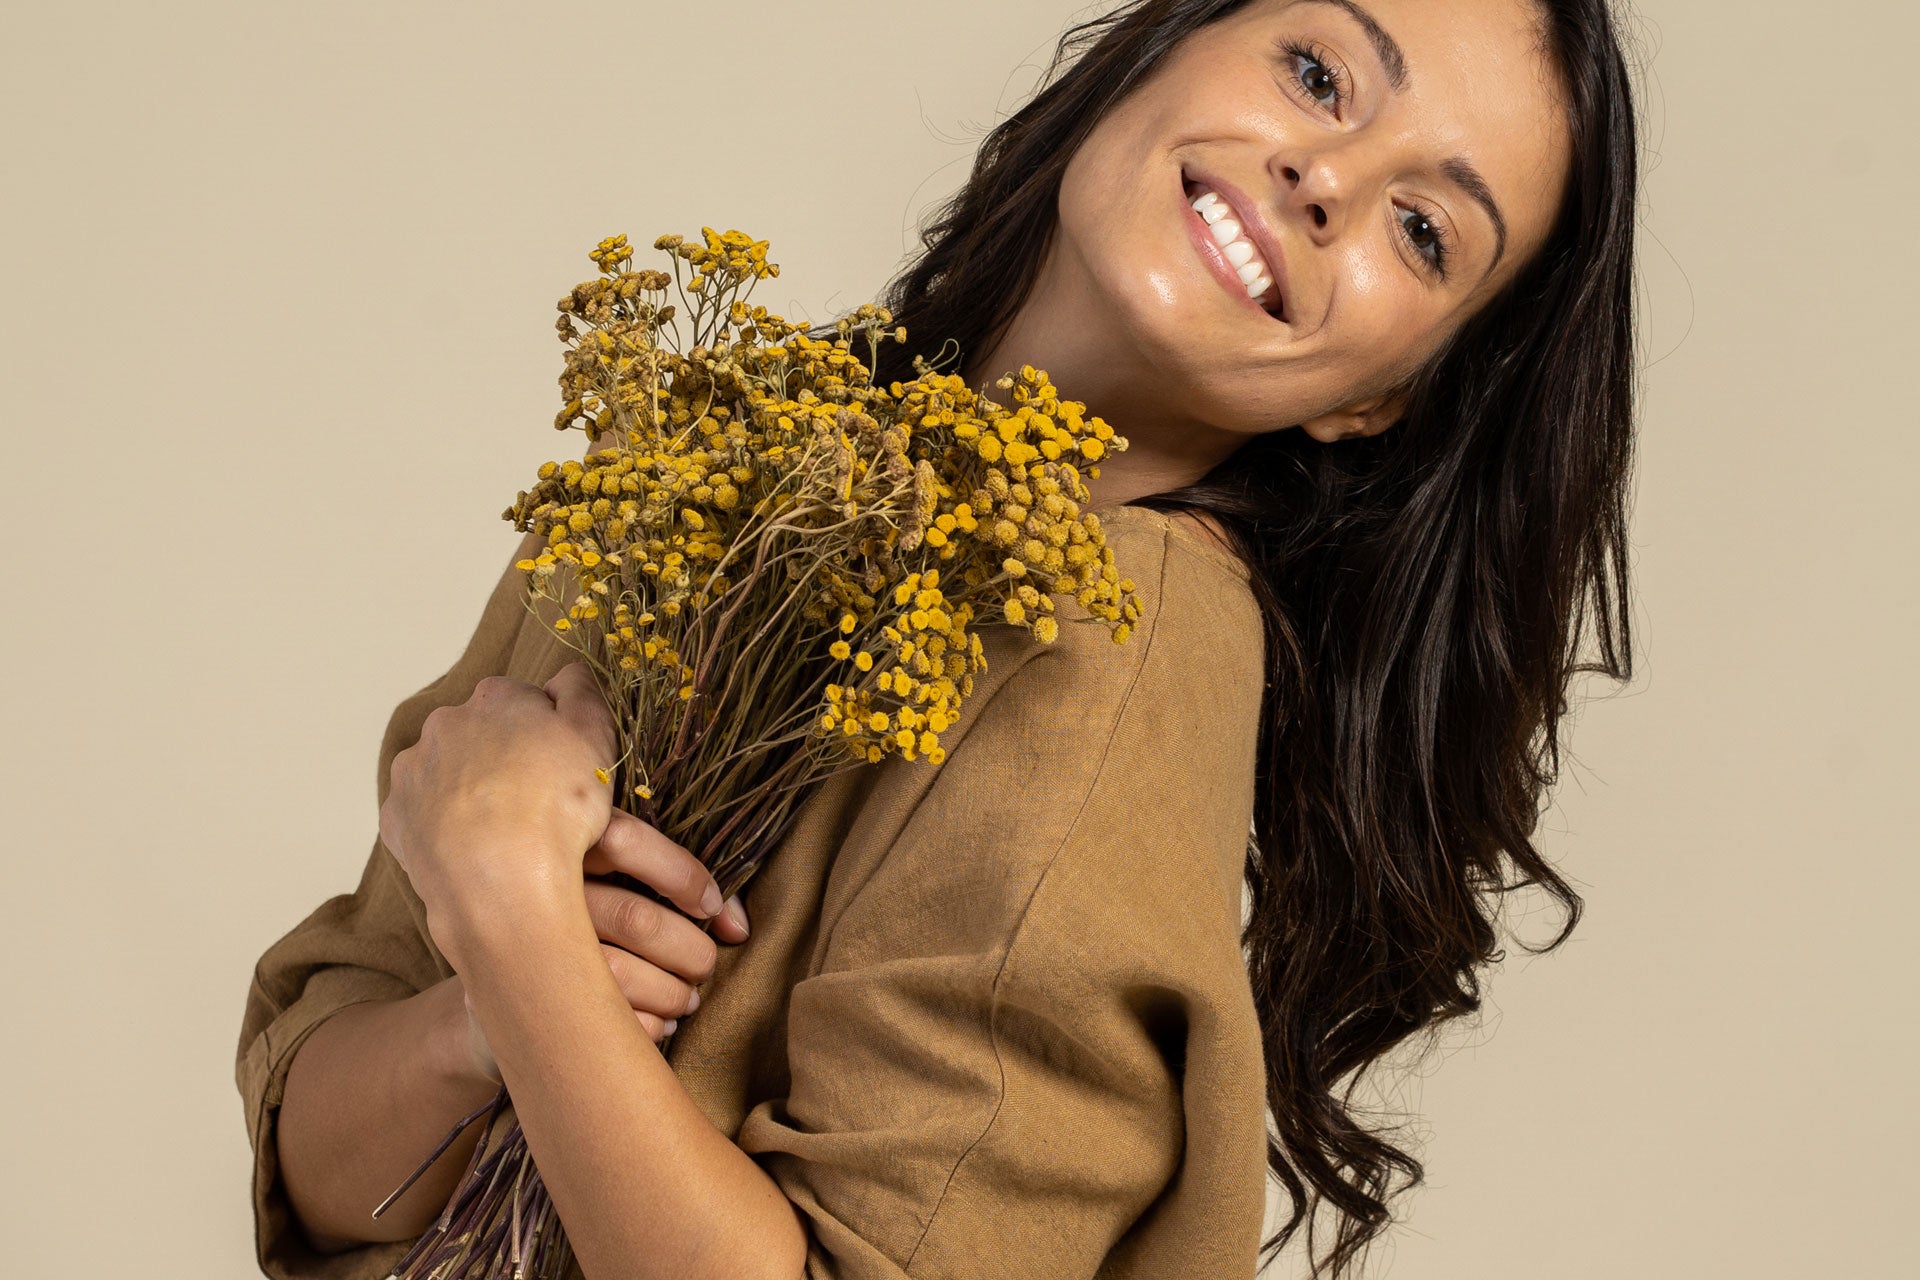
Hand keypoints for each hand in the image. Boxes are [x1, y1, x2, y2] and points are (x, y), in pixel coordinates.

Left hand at [379, 661, 616, 971]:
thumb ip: (581, 693)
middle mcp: (445, 724)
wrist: (500, 880)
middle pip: (480, 733)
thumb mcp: (594, 736)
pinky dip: (442, 825)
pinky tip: (470, 848)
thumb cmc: (556, 804)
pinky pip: (422, 813)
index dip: (547, 733)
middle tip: (535, 800)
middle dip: (502, 757)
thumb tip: (566, 674)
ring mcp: (414, 771)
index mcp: (494, 698)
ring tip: (501, 830)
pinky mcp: (395, 817)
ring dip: (468, 789)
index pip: (523, 700)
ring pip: (446, 771)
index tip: (562, 767)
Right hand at [455, 809, 751, 1080]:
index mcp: (560, 849)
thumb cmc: (573, 919)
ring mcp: (526, 950)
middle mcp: (539, 894)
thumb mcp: (608, 879)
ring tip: (687, 1000)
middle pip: (636, 919)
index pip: (626, 842)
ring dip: (671, 994)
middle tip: (704, 967)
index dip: (684, 876)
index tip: (717, 912)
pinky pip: (598, 1020)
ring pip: (620, 974)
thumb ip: (667, 885)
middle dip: (689, 951)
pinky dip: (643, 1028)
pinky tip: (658, 1025)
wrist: (491, 977)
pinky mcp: (518, 1001)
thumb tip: (737, 927)